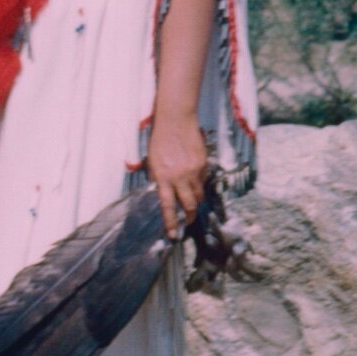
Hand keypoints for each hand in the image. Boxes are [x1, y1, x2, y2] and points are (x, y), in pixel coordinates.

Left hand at [147, 113, 208, 241]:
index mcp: (163, 177)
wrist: (176, 120)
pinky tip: (193, 178)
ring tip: (191, 203)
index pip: (167, 206)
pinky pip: (203, 180)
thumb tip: (163, 194)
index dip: (171, 223)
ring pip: (198, 195)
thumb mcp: (153, 162)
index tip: (173, 234)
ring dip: (195, 202)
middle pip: (189, 205)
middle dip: (189, 216)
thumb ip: (158, 179)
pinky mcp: (203, 164)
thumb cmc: (160, 140)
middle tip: (188, 221)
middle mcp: (180, 177)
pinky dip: (199, 184)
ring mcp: (194, 171)